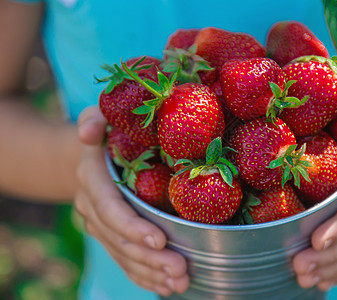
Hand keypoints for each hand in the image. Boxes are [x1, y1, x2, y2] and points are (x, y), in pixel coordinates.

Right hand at [74, 106, 189, 296]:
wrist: (85, 159)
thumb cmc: (104, 134)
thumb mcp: (97, 119)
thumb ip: (93, 120)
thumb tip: (89, 131)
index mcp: (92, 180)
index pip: (110, 208)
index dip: (132, 226)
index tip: (159, 240)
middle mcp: (92, 208)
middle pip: (120, 240)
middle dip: (149, 258)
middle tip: (180, 269)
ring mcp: (100, 227)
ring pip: (124, 255)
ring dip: (151, 272)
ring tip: (179, 283)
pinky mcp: (111, 237)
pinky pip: (124, 261)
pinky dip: (143, 277)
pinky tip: (165, 287)